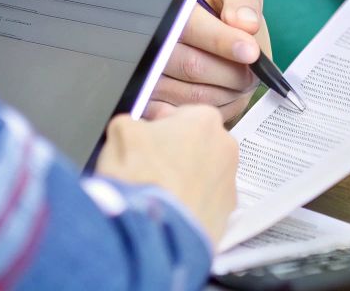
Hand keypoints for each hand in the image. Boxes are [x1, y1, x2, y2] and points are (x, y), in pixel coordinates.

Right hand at [94, 104, 238, 243]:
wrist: (153, 235)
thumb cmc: (140, 179)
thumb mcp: (120, 133)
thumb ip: (131, 121)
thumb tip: (133, 128)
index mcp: (204, 120)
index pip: (176, 115)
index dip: (154, 128)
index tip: (141, 140)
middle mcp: (225, 148)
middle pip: (194, 144)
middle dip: (173, 154)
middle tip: (146, 170)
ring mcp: (229, 184)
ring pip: (201, 175)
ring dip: (182, 181)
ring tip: (156, 195)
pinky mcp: (226, 216)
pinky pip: (204, 204)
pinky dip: (189, 206)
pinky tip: (167, 213)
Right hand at [146, 0, 269, 124]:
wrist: (214, 37)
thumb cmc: (223, 11)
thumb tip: (246, 23)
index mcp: (172, 8)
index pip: (192, 27)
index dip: (223, 41)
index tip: (251, 52)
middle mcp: (153, 41)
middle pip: (192, 66)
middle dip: (232, 73)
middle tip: (252, 73)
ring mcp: (150, 75)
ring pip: (192, 95)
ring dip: (226, 93)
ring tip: (238, 81)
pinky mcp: (154, 103)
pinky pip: (186, 116)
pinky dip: (212, 110)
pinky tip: (222, 96)